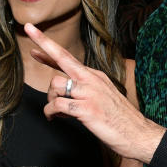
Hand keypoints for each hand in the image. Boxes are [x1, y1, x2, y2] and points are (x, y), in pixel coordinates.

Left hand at [23, 23, 163, 162]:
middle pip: (63, 58)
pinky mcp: (86, 109)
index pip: (68, 58)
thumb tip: (62, 92)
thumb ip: (82, 91)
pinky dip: (51, 113)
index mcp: (95, 76)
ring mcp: (89, 93)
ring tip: (57, 112)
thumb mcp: (103, 97)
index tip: (34, 34)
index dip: (48, 47)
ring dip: (50, 99)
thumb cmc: (120, 120)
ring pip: (56, 85)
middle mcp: (92, 80)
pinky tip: (54, 118)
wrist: (138, 134)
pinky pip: (57, 105)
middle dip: (44, 44)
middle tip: (28, 32)